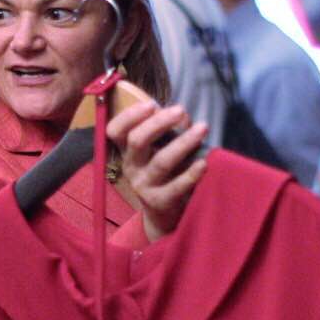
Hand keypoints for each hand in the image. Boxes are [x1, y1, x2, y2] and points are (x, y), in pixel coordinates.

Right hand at [108, 99, 207, 241]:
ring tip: (202, 128)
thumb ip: (170, 131)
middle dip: (159, 123)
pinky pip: (176, 186)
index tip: (151, 104)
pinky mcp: (160, 202)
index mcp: (127, 151)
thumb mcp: (161, 150)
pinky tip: (204, 162)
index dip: (129, 116)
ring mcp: (144, 186)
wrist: (163, 216)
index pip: (115, 131)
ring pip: (161, 162)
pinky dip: (191, 173)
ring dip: (183, 142)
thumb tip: (183, 114)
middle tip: (180, 109)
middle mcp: (131, 167)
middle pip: (137, 141)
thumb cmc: (165, 174)